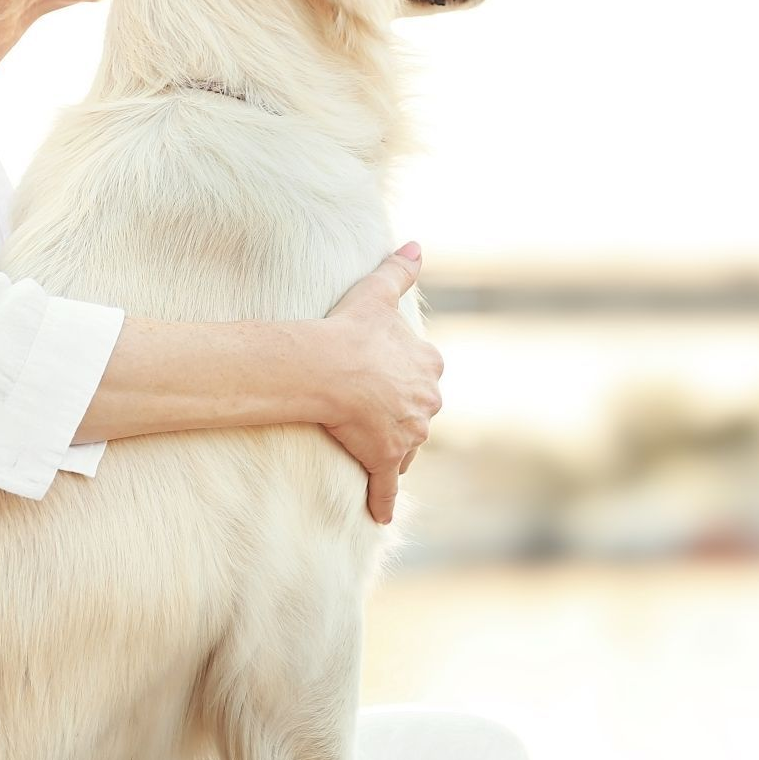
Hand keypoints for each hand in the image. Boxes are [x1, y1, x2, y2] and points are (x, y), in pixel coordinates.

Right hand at [320, 242, 443, 524]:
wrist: (330, 367)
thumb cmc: (352, 330)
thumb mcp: (378, 294)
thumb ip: (399, 269)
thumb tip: (416, 244)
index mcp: (428, 367)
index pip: (426, 377)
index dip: (409, 380)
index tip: (392, 381)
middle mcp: (426, 403)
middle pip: (420, 415)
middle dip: (405, 418)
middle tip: (378, 416)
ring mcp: (408, 435)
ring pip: (406, 449)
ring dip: (392, 453)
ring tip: (371, 453)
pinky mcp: (385, 459)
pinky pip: (386, 488)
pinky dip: (383, 502)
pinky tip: (380, 515)